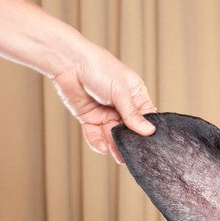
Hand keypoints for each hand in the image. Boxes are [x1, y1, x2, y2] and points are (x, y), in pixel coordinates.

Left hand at [51, 47, 155, 163]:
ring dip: (116, 146)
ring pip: (113, 134)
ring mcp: (105, 112)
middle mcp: (122, 106)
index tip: (150, 144)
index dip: (147, 130)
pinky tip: (102, 148)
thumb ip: (132, 114)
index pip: (145, 117)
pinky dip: (98, 142)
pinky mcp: (89, 117)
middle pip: (129, 129)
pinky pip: (95, 133)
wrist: (69, 62)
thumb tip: (149, 131)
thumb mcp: (121, 92)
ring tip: (120, 158)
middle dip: (131, 142)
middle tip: (135, 156)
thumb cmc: (99, 68)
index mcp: (135, 95)